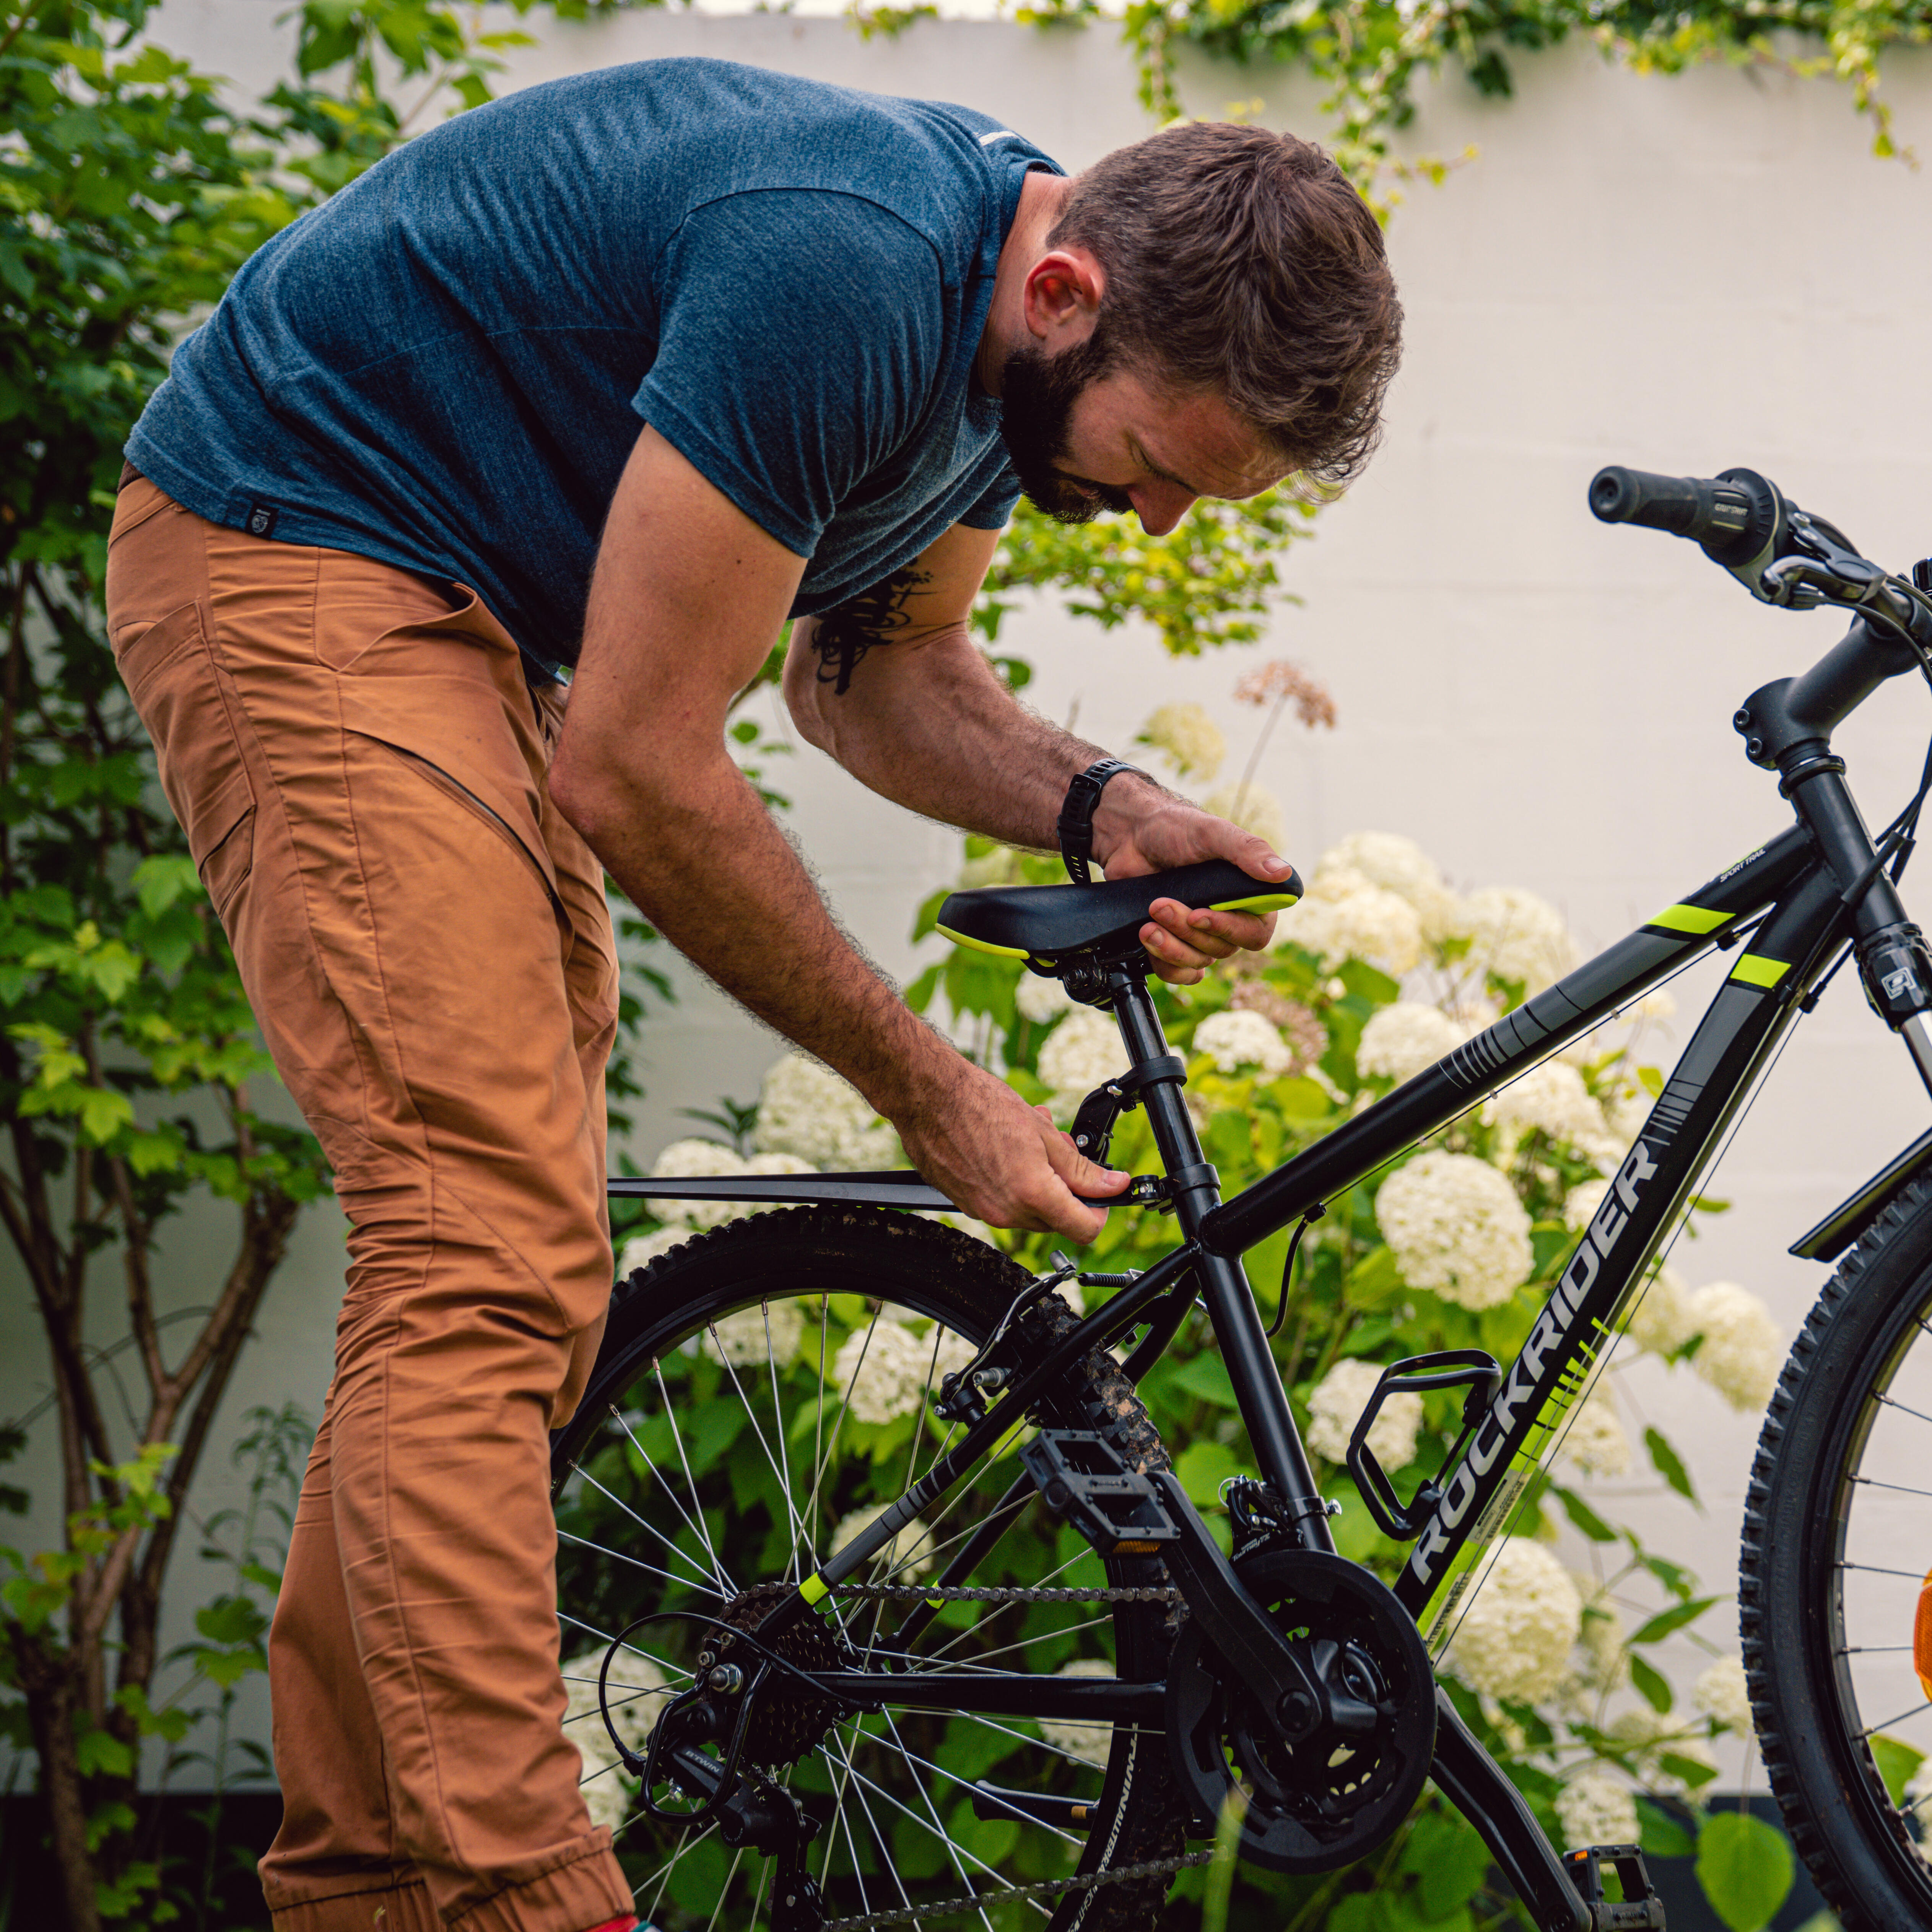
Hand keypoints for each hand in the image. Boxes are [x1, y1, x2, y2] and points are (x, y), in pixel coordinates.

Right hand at [893, 1057, 1129, 1239]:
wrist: (928, 1097)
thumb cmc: (980, 1105)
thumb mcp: (1043, 1132)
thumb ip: (1081, 1168)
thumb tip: (1113, 1185)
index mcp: (1032, 1194)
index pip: (1083, 1229)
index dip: (1100, 1211)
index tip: (1102, 1193)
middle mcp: (1006, 1212)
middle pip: (1056, 1220)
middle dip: (1066, 1190)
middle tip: (1059, 1152)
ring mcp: (982, 1211)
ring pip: (1028, 1212)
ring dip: (1038, 1185)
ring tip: (1029, 1144)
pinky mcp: (964, 1204)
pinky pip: (1001, 1205)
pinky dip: (1011, 1184)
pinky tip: (1005, 1151)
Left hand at [1093, 777, 1293, 984]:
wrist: (1129, 835)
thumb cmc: (1175, 829)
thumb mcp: (1212, 832)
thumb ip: (1248, 851)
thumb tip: (1281, 873)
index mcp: (1247, 896)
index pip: (1256, 932)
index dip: (1230, 930)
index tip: (1199, 915)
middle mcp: (1227, 919)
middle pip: (1222, 949)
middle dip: (1187, 930)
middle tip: (1160, 905)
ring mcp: (1198, 934)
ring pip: (1198, 961)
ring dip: (1171, 947)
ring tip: (1147, 924)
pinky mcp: (1173, 943)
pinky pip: (1179, 973)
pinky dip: (1166, 964)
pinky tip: (1149, 941)